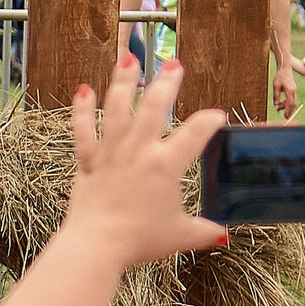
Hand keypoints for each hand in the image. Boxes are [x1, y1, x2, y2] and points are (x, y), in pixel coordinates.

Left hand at [61, 54, 229, 269]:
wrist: (97, 246)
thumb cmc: (139, 241)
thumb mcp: (181, 236)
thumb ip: (204, 231)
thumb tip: (223, 235)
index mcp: (165, 165)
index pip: (195, 134)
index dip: (209, 122)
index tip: (216, 115)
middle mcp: (138, 151)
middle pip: (154, 107)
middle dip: (167, 83)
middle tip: (174, 64)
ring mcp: (110, 153)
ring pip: (117, 109)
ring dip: (124, 82)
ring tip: (129, 60)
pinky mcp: (88, 162)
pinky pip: (83, 131)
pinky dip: (82, 110)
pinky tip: (83, 90)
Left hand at [271, 69, 299, 118]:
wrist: (285, 68)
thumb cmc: (280, 76)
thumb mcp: (276, 86)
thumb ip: (276, 96)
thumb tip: (276, 104)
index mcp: (290, 90)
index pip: (290, 103)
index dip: (288, 110)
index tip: (285, 116)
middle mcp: (294, 91)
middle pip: (293, 104)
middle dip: (289, 110)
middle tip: (284, 116)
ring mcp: (294, 90)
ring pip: (292, 101)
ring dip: (286, 106)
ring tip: (278, 108)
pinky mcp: (293, 89)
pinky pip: (291, 98)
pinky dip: (287, 102)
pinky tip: (281, 103)